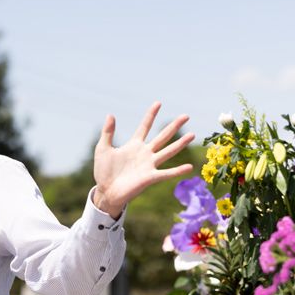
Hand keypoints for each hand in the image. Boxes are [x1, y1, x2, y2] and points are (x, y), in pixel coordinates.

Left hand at [93, 102, 194, 217]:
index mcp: (134, 145)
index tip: (158, 103)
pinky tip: (189, 167)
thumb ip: (107, 132)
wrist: (105, 191)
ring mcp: (149, 165)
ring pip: (168, 152)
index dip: (151, 115)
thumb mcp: (103, 149)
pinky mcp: (150, 178)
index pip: (145, 126)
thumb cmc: (103, 171)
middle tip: (186, 115)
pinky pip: (166, 173)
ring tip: (192, 134)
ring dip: (180, 144)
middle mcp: (145, 153)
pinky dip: (177, 171)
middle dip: (174, 126)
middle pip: (162, 136)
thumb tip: (110, 114)